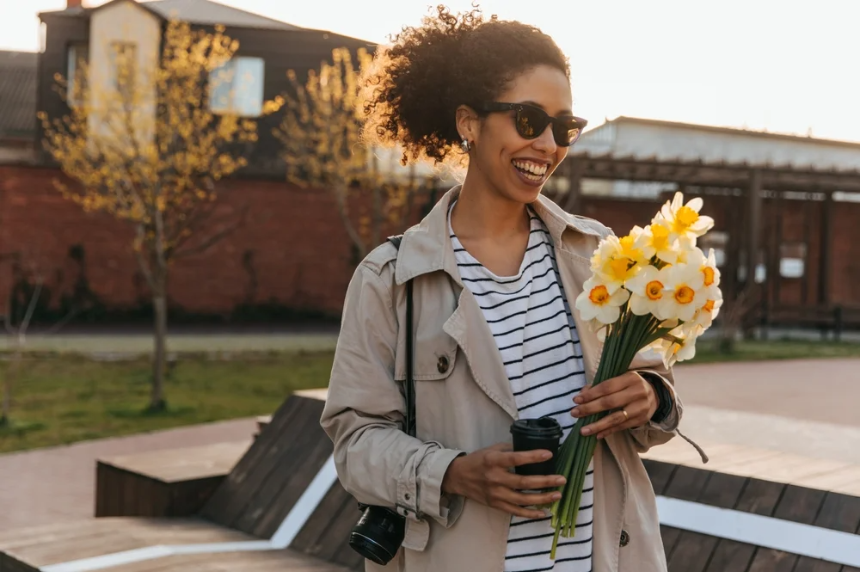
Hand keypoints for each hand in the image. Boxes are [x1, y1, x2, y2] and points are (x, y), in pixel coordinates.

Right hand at [441, 443, 566, 518]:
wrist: (458, 477)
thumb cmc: (477, 460)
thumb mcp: (491, 449)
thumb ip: (510, 449)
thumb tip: (531, 447)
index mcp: (494, 460)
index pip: (516, 459)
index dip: (533, 457)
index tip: (549, 454)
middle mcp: (495, 478)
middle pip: (524, 482)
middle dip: (545, 481)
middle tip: (561, 479)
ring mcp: (496, 494)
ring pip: (523, 500)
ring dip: (542, 499)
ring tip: (557, 495)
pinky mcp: (496, 505)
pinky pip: (516, 512)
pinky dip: (530, 514)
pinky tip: (544, 513)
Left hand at [570, 371, 657, 439]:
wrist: (656, 394)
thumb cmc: (630, 385)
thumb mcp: (619, 380)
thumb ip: (601, 385)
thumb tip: (582, 394)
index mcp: (630, 378)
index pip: (607, 387)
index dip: (590, 394)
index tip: (576, 400)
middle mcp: (638, 392)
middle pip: (610, 402)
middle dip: (590, 409)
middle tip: (574, 413)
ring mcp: (641, 407)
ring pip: (616, 418)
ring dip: (598, 425)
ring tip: (583, 430)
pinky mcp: (642, 419)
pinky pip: (622, 427)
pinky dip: (608, 431)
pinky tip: (597, 435)